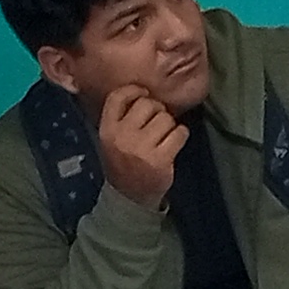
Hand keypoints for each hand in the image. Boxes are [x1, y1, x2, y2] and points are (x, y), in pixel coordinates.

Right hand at [95, 84, 187, 206]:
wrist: (129, 198)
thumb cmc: (123, 162)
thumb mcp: (112, 139)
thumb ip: (121, 117)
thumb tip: (144, 93)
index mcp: (107, 130)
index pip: (118, 97)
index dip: (134, 90)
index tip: (144, 94)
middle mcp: (122, 136)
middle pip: (147, 104)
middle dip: (157, 110)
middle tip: (157, 122)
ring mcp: (141, 148)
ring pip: (166, 118)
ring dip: (170, 125)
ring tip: (164, 136)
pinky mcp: (161, 159)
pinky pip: (179, 133)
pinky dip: (181, 135)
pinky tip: (174, 143)